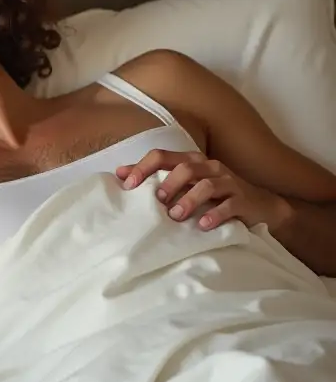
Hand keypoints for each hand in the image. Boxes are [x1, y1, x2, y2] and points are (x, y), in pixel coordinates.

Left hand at [115, 149, 289, 231]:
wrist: (260, 207)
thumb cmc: (214, 196)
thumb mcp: (184, 185)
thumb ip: (155, 178)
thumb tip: (119, 174)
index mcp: (190, 161)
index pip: (161, 156)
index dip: (142, 168)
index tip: (127, 186)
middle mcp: (209, 167)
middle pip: (184, 167)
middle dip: (168, 184)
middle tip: (156, 202)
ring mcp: (228, 182)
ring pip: (206, 185)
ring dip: (189, 200)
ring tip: (176, 217)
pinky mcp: (243, 199)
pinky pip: (229, 205)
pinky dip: (215, 214)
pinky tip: (203, 225)